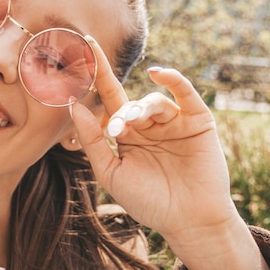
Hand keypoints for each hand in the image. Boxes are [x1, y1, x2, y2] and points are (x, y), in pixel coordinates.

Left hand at [71, 38, 269, 269]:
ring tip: (134, 128)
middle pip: (129, 102)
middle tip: (117, 130)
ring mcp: (173, 121)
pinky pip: (184, 93)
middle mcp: (148, 124)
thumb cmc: (148, 202)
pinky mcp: (197, 121)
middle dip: (121, 113)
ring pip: (152, 102)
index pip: (108, 97)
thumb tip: (72, 105)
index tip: (82, 47)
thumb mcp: (111, 172)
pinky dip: (172, 80)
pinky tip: (158, 74)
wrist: (188, 223)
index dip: (96, 74)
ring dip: (141, 110)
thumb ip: (92, 140)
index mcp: (127, 134)